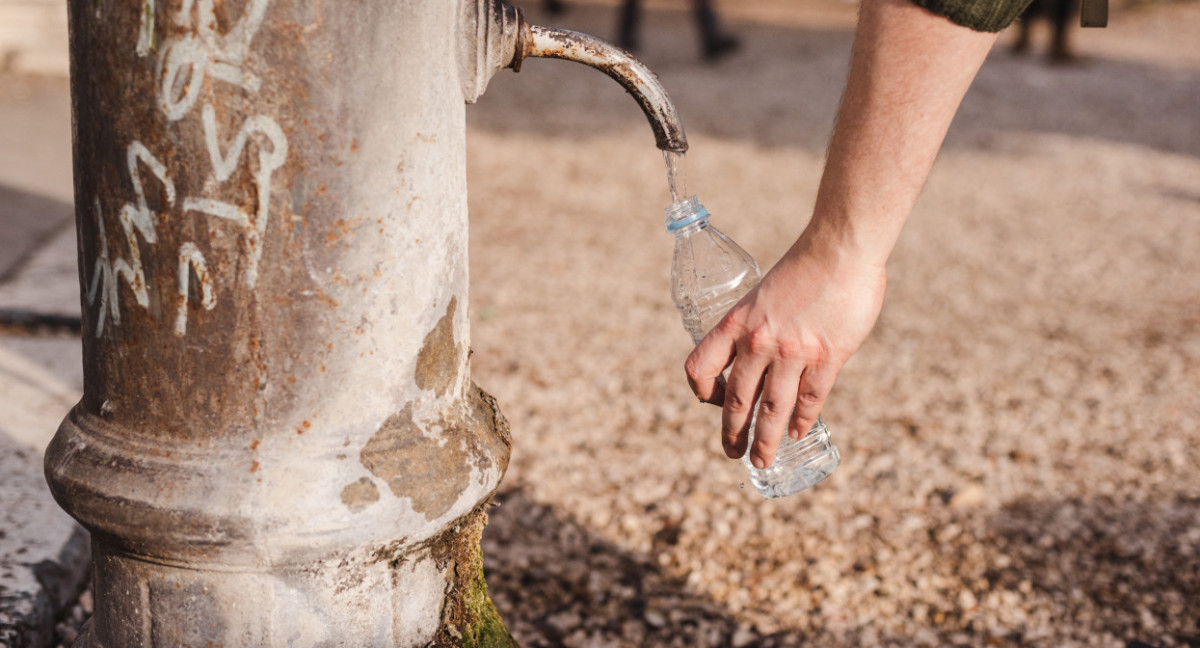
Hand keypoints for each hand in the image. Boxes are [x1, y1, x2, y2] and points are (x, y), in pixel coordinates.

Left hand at [684, 234, 885, 468]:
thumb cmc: (805, 266)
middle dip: (733, 433)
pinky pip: (809, 401)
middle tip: (733, 453)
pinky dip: (801, 422)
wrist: (840, 247)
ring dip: (765, 440)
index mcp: (736, 322)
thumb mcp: (763, 294)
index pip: (700, 367)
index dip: (701, 391)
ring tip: (761, 460)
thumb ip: (760, 327)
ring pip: (771, 410)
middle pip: (736, 400)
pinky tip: (798, 433)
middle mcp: (758, 342)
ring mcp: (792, 352)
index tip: (712, 401)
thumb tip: (766, 358)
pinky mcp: (827, 358)